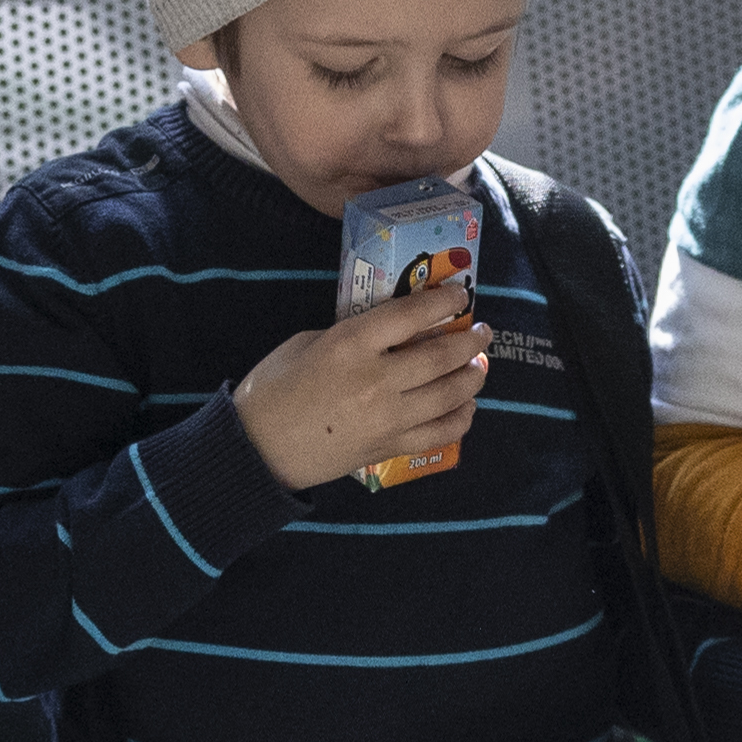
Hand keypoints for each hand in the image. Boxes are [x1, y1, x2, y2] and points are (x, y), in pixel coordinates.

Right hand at [234, 285, 487, 491]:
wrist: (258, 447)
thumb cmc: (274, 387)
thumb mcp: (307, 342)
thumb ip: (352, 335)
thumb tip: (390, 334)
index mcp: (351, 345)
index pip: (412, 315)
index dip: (444, 301)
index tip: (461, 294)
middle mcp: (377, 380)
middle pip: (441, 356)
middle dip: (471, 341)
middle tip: (483, 332)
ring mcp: (388, 417)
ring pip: (449, 395)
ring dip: (473, 378)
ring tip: (480, 366)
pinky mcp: (389, 447)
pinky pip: (439, 433)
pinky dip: (460, 419)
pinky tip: (467, 408)